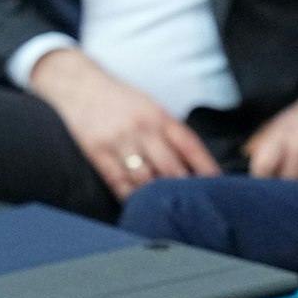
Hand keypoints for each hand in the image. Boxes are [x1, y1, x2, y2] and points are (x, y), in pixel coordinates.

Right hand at [28, 47, 219, 199]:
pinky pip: (118, 181)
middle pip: (170, 167)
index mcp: (159, 116)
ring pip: (145, 179)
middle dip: (184, 190)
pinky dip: (130, 197)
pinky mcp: (97, 151)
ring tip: (169, 212)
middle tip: (196, 209)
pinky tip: (139, 206)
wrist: (79, 85)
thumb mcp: (150, 108)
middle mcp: (142, 128)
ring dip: (157, 198)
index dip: (206, 169)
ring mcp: (119, 140)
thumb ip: (170, 133)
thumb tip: (194, 166)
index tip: (218, 188)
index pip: (190, 146)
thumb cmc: (120, 101)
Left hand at [242, 87, 297, 182]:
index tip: (260, 183)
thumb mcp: (279, 124)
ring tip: (297, 186)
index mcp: (282, 135)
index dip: (259, 179)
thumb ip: (260, 146)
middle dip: (278, 189)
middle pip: (282, 184)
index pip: (262, 168)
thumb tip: (244, 171)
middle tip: (278, 190)